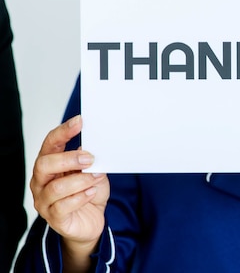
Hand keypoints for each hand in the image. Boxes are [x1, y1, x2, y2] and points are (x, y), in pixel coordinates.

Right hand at [30, 115, 109, 265]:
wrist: (91, 221)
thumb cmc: (89, 193)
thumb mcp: (94, 172)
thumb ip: (91, 161)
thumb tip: (92, 148)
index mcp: (49, 165)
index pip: (50, 144)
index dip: (63, 132)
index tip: (79, 121)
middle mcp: (41, 182)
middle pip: (44, 164)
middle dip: (69, 159)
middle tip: (91, 158)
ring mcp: (44, 201)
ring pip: (56, 187)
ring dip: (80, 180)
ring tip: (96, 177)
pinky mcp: (54, 218)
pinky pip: (63, 206)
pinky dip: (80, 197)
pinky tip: (92, 193)